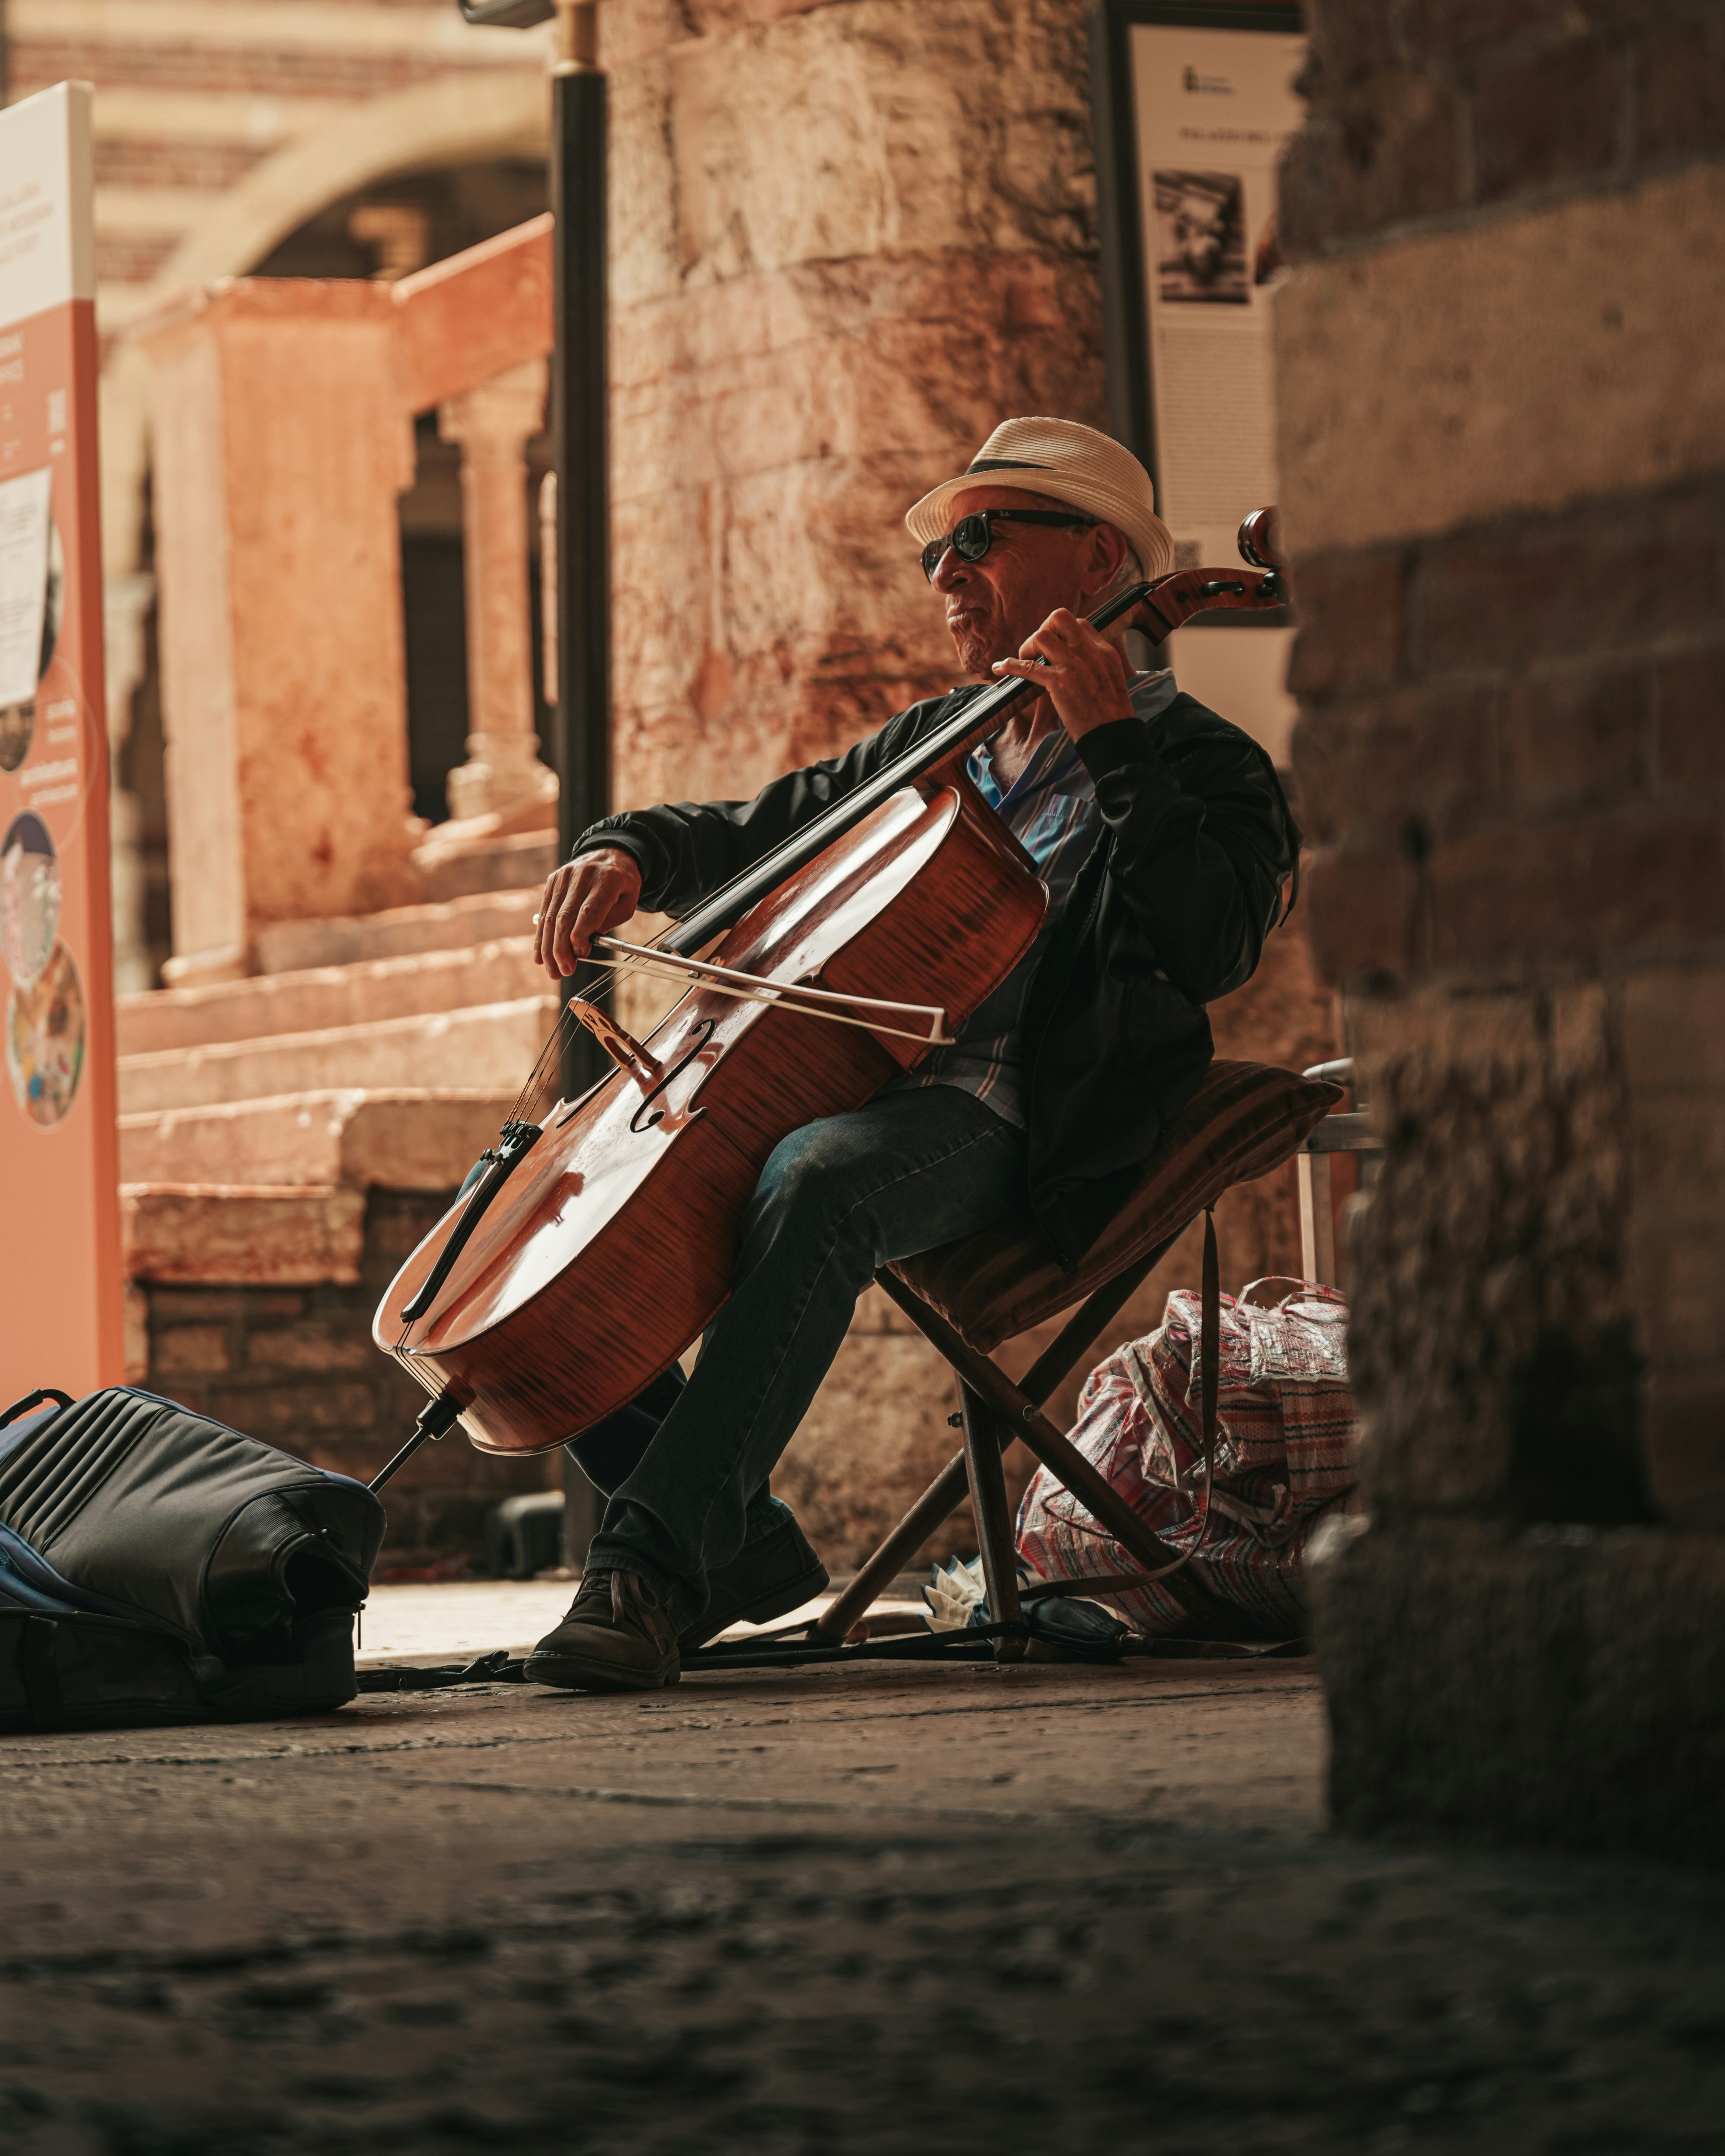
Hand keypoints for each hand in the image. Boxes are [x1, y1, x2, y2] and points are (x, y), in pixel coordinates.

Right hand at [533, 847, 642, 978]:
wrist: (609, 854)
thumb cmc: (621, 884)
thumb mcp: (626, 903)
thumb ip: (607, 923)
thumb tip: (581, 949)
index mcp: (607, 879)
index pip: (589, 910)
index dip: (581, 935)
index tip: (580, 955)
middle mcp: (582, 876)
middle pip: (565, 917)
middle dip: (562, 949)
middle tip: (564, 971)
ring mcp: (564, 877)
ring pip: (551, 918)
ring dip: (549, 948)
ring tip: (553, 970)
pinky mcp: (552, 882)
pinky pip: (544, 913)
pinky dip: (541, 937)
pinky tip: (540, 955)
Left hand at [990, 608, 1134, 740]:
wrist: (1113, 734)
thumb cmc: (1112, 714)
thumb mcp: (1113, 678)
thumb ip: (1097, 664)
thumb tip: (1077, 661)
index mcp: (1104, 651)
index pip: (1080, 623)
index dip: (1062, 632)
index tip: (1054, 647)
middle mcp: (1089, 652)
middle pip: (1059, 618)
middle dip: (1043, 629)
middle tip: (1038, 650)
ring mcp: (1074, 666)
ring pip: (1041, 636)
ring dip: (1028, 647)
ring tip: (1026, 661)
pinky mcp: (1059, 683)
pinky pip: (1028, 667)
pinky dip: (1011, 666)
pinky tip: (1000, 668)